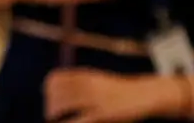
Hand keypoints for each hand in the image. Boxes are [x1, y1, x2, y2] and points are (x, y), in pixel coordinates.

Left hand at [45, 68, 174, 121]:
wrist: (145, 94)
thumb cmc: (119, 90)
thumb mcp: (97, 80)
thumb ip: (77, 82)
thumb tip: (50, 87)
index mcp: (85, 75)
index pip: (55, 79)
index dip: (48, 90)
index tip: (48, 97)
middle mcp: (87, 85)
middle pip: (56, 93)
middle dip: (50, 105)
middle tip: (51, 115)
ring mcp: (94, 99)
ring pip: (62, 105)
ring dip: (54, 114)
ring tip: (57, 120)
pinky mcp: (102, 114)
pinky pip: (77, 119)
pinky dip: (68, 122)